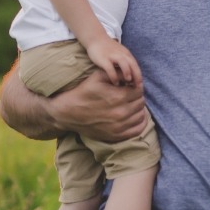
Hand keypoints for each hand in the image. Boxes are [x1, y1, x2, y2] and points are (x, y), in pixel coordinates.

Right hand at [22, 70, 146, 142]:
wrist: (68, 113)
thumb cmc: (84, 92)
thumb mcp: (98, 77)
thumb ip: (117, 73)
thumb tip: (131, 74)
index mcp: (118, 97)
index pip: (139, 90)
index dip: (136, 86)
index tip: (130, 86)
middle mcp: (121, 113)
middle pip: (141, 102)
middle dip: (136, 97)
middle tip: (129, 95)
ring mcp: (119, 126)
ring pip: (141, 115)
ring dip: (137, 109)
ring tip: (129, 105)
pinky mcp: (116, 136)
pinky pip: (138, 129)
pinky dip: (139, 122)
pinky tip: (132, 116)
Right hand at [84, 38, 141, 85]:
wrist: (95, 38)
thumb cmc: (108, 49)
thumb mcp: (119, 54)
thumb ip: (125, 63)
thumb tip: (131, 77)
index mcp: (126, 54)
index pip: (135, 65)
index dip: (139, 75)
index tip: (141, 86)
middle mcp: (121, 54)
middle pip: (132, 64)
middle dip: (137, 75)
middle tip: (138, 86)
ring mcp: (112, 56)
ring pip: (123, 63)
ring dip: (127, 72)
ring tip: (128, 82)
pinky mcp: (103, 58)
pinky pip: (110, 68)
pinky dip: (113, 76)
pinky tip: (115, 83)